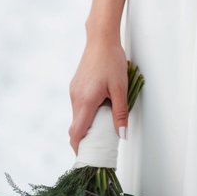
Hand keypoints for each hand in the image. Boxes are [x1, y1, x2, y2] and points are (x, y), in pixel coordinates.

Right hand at [68, 34, 128, 153]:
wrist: (101, 38)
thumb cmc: (111, 60)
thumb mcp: (120, 88)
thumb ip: (120, 113)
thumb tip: (122, 135)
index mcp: (84, 101)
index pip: (76, 133)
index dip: (80, 148)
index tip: (88, 157)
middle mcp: (75, 98)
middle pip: (76, 126)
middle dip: (87, 138)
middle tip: (101, 145)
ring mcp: (74, 91)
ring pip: (78, 116)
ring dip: (88, 124)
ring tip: (105, 125)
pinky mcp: (76, 85)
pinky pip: (79, 105)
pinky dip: (87, 113)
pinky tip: (101, 108)